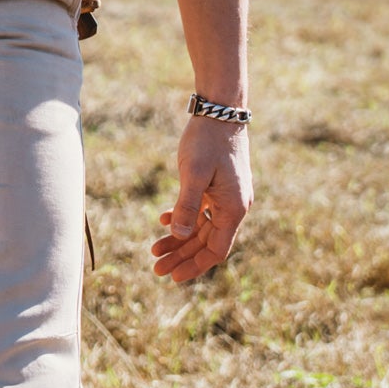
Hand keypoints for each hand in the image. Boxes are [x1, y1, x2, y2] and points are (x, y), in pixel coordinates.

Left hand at [150, 114, 251, 284]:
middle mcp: (234, 206)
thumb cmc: (207, 140)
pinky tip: (163, 220)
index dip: (194, 266)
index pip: (215, 250)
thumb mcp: (193, 174)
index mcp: (233, 208)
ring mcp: (227, 196)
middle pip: (207, 242)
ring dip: (180, 239)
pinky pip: (202, 211)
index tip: (173, 277)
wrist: (220, 110)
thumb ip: (187, 206)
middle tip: (155, 268)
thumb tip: (180, 236)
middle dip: (182, 256)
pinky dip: (184, 218)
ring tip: (154, 249)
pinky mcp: (219, 186)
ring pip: (203, 228)